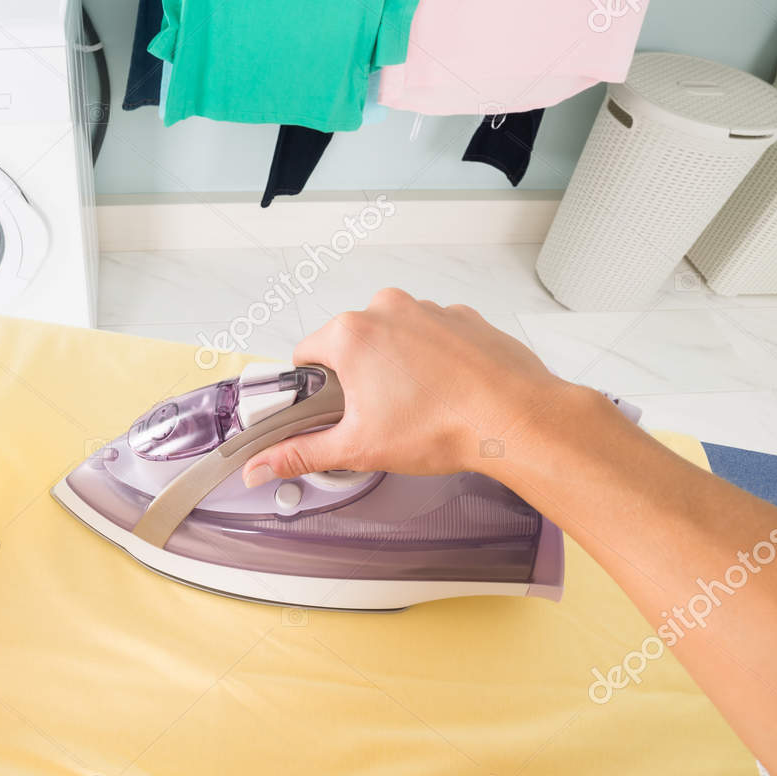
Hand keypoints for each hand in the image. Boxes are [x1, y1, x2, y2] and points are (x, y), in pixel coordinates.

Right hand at [242, 289, 579, 487]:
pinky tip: (445, 392)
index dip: (314, 389)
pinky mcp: (463, 317)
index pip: (306, 355)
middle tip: (379, 416)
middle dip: (359, 378)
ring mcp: (428, 309)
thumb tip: (261, 466)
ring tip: (417, 406)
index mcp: (351, 335)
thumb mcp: (359, 448)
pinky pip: (433, 336)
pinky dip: (434, 359)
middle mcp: (387, 310)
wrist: (515, 419)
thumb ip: (301, 454)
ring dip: (397, 365)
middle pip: (351, 343)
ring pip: (394, 337)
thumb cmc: (443, 427)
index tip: (332, 409)